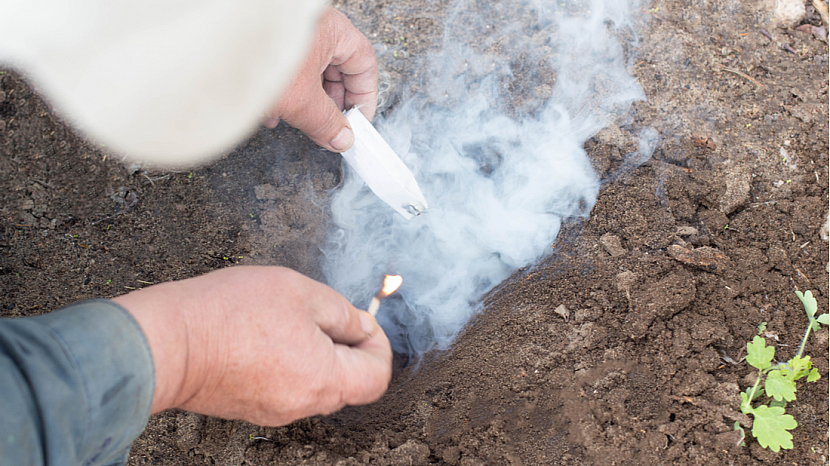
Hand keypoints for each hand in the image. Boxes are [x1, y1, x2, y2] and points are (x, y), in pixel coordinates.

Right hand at [113, 266, 390, 425]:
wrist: (166, 342)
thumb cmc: (228, 314)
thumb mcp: (299, 292)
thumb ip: (341, 312)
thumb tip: (362, 326)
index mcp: (325, 379)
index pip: (377, 376)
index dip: (378, 342)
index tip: (360, 319)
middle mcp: (304, 404)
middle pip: (349, 381)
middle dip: (345, 344)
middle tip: (320, 311)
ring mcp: (276, 411)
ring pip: (316, 382)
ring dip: (314, 351)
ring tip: (284, 319)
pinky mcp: (252, 407)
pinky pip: (287, 385)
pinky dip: (288, 362)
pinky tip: (264, 334)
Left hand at [264, 7, 377, 152]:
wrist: (207, 50)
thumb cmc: (258, 58)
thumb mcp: (301, 100)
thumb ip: (326, 123)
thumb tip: (341, 139)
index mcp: (332, 29)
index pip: (363, 62)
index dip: (364, 96)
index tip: (358, 122)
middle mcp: (312, 26)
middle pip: (336, 67)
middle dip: (333, 102)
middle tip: (331, 127)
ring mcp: (287, 34)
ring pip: (309, 69)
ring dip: (307, 101)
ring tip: (299, 122)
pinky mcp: (264, 46)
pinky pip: (285, 69)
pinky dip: (284, 92)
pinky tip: (271, 113)